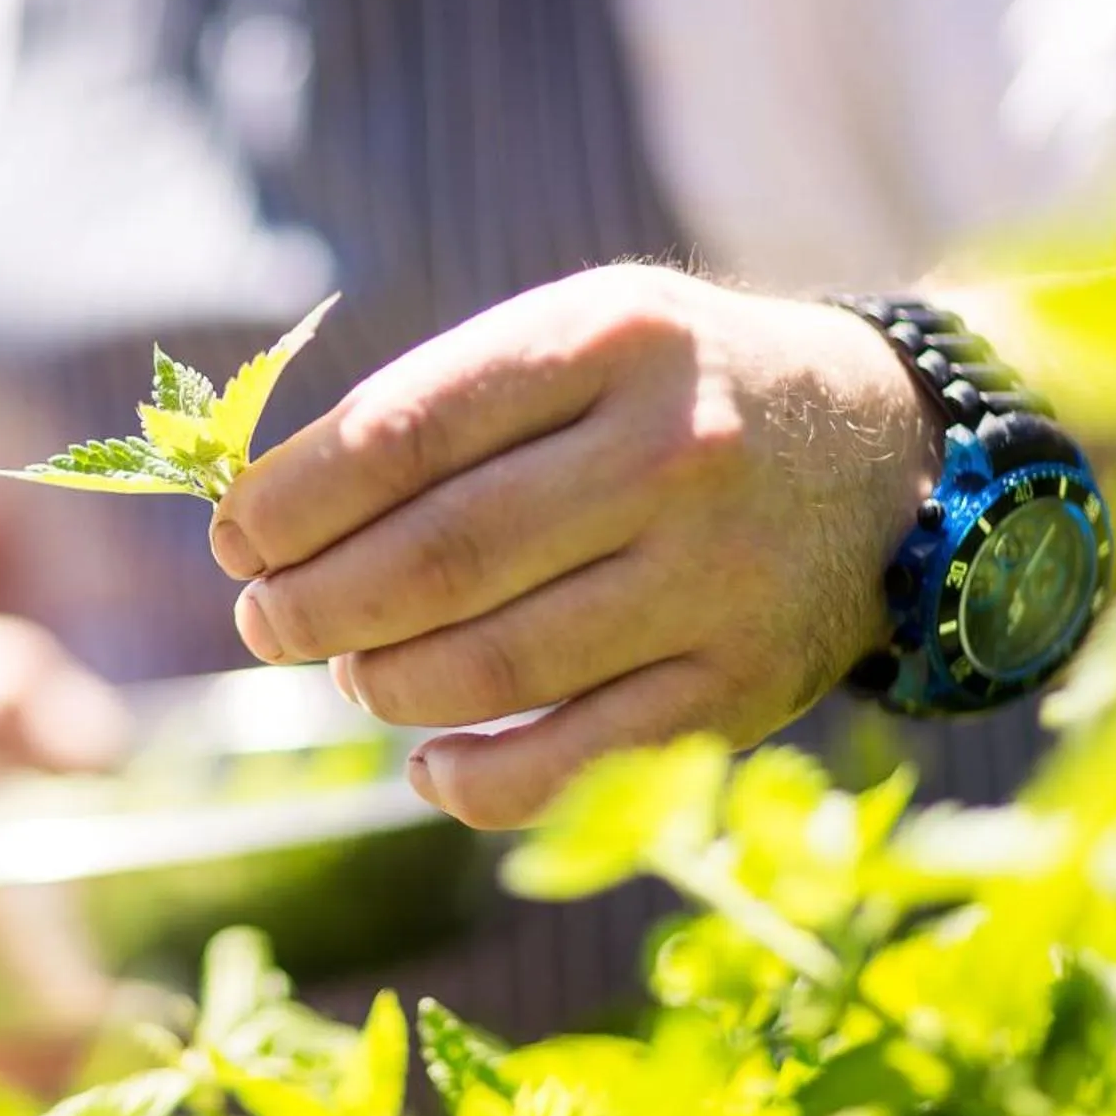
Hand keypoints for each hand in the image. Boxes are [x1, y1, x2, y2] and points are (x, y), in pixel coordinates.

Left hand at [207, 265, 941, 828]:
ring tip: (348, 671)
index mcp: (608, 340)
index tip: (235, 539)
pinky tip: (428, 761)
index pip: (403, 432)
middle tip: (264, 622)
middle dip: (313, 606)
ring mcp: (713, 578)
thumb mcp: (578, 336)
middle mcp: (669, 453)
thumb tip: (267, 520)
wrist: (880, 454)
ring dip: (381, 685)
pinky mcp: (738, 688)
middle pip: (437, 559)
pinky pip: (572, 762)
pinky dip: (474, 779)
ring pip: (491, 666)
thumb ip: (439, 404)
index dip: (291, 503)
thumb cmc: (671, 393)